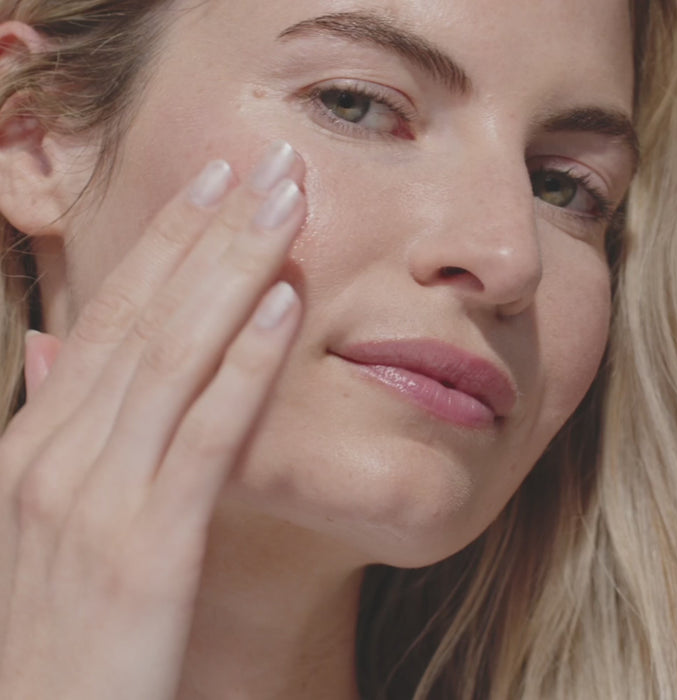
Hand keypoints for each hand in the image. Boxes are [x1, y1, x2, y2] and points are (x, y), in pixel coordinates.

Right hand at [0, 142, 305, 698]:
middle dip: (210, 232)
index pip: (114, 314)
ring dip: (234, 273)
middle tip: (266, 164)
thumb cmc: (61, 623)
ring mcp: (94, 499)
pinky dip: (243, 367)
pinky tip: (282, 309)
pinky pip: (203, 437)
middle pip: (147, 315)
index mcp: (39, 441)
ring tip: (284, 209)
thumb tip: (58, 345)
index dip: (167, 241)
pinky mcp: (144, 552)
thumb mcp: (49, 514)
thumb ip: (59, 422)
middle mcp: (58, 453)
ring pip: (174, 357)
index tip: (216, 184)